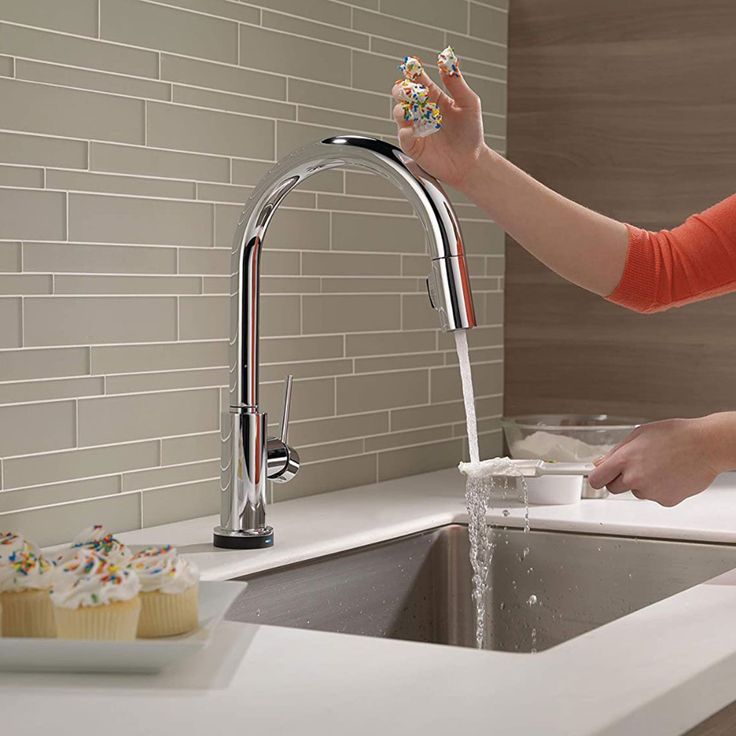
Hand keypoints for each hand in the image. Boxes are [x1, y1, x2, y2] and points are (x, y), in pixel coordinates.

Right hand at [391, 59, 487, 190]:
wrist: (470, 162)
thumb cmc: (471, 134)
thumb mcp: (469, 103)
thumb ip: (456, 82)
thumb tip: (446, 61)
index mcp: (435, 98)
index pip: (419, 80)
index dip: (414, 72)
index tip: (413, 66)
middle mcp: (422, 111)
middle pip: (402, 94)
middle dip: (403, 89)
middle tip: (412, 91)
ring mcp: (416, 128)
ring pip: (398, 112)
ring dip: (402, 109)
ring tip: (414, 111)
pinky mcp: (413, 146)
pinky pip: (402, 136)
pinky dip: (405, 132)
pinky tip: (413, 130)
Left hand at [588, 416, 728, 505]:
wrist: (706, 445)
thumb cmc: (676, 435)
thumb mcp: (639, 434)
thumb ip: (616, 451)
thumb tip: (600, 462)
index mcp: (625, 459)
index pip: (596, 479)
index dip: (598, 478)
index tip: (600, 477)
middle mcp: (635, 477)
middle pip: (613, 488)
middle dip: (620, 479)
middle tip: (636, 467)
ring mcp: (650, 491)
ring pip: (636, 492)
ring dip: (642, 483)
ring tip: (660, 466)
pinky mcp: (666, 500)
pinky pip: (655, 497)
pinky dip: (660, 489)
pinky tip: (670, 474)